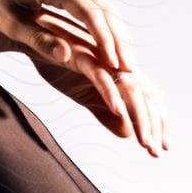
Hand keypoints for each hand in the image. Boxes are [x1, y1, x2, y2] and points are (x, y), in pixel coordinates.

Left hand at [0, 0, 135, 72]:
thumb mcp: (10, 24)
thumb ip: (39, 40)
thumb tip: (67, 58)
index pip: (89, 14)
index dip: (105, 41)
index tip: (115, 66)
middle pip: (103, 9)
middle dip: (118, 40)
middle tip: (131, 69)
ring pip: (102, 4)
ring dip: (116, 32)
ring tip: (126, 61)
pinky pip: (94, 2)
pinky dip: (106, 23)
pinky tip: (113, 43)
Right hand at [32, 45, 171, 155]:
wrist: (32, 40)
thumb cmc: (60, 64)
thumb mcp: (84, 95)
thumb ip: (105, 112)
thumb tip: (127, 133)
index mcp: (121, 72)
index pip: (149, 99)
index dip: (157, 124)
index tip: (159, 150)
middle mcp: (118, 64)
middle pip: (145, 96)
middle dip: (153, 125)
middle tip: (155, 152)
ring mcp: (102, 58)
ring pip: (129, 88)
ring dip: (139, 115)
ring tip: (143, 141)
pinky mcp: (82, 54)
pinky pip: (100, 75)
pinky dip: (110, 93)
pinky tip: (117, 111)